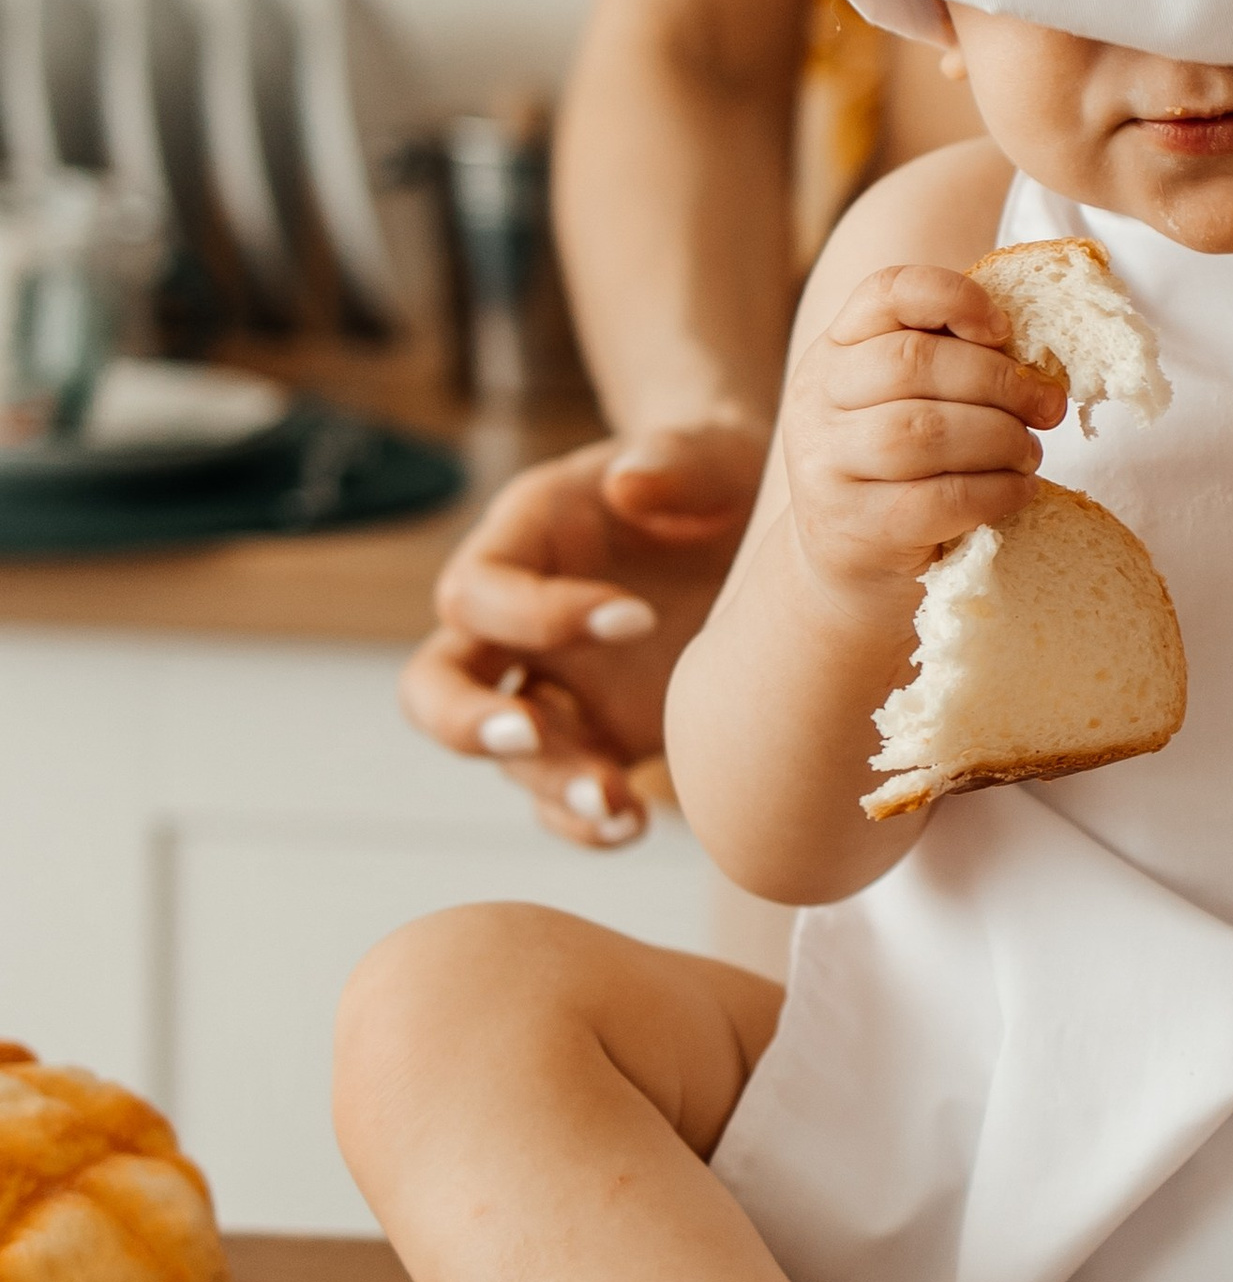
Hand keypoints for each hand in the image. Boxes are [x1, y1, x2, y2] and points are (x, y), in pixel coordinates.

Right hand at [399, 421, 765, 846]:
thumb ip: (676, 462)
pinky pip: (562, 794)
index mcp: (523, 540)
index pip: (480, 590)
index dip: (539, 613)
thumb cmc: (717, 475)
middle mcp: (516, 621)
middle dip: (466, 720)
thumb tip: (629, 483)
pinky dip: (584, 822)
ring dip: (549, 786)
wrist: (748, 524)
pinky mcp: (600, 734)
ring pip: (504, 756)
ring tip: (618, 807)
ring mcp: (553, 686)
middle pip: (435, 685)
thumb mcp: (710, 453)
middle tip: (526, 736)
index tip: (641, 617)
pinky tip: (631, 827)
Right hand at [781, 261, 1061, 597]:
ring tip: (1028, 452)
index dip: (952, 295)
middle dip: (1000, 381)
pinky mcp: (857, 529)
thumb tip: (1039, 363)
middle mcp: (816, 401)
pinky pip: (939, 498)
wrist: (851, 570)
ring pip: (925, 431)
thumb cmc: (900, 472)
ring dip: (1000, 438)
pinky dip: (995, 491)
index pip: (886, 293)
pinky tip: (1018, 490)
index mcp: (834, 351)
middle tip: (1046, 407)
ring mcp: (827, 467)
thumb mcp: (907, 402)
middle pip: (913, 363)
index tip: (1003, 328)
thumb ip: (951, 365)